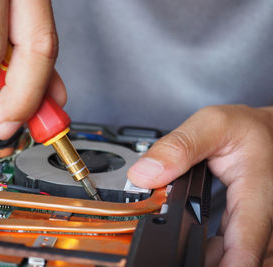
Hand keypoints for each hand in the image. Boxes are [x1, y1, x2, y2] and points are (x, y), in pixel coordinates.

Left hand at [128, 105, 272, 265]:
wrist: (265, 132)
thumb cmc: (245, 128)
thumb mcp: (211, 125)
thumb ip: (178, 148)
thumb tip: (144, 175)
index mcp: (257, 190)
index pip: (247, 239)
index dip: (229, 264)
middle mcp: (266, 213)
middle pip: (243, 256)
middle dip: (210, 261)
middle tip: (175, 254)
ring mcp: (261, 223)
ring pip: (241, 256)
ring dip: (213, 259)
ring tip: (182, 247)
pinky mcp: (251, 228)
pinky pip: (237, 251)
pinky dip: (217, 253)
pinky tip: (197, 245)